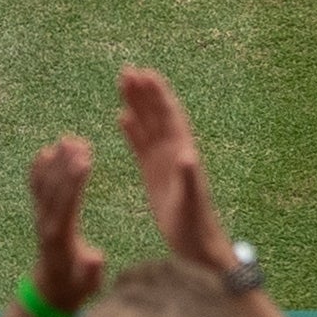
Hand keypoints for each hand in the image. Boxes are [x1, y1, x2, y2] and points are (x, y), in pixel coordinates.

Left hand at [25, 136, 107, 316]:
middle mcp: (46, 223)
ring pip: (45, 185)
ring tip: (68, 139)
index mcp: (59, 237)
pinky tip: (45, 152)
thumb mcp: (87, 285)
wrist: (51, 290)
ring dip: (55, 162)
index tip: (84, 161)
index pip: (66, 204)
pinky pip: (37, 188)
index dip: (74, 182)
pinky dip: (39, 169)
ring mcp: (40, 217)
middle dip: (66, 164)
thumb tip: (96, 258)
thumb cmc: (74, 287)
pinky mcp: (40, 214)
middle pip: (54, 189)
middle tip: (78, 142)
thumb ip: (91, 271)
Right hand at [118, 66, 226, 271]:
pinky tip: (121, 117)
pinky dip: (132, 130)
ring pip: (148, 126)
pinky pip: (141, 145)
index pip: (170, 117)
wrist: (196, 246)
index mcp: (184, 153)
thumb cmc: (196, 227)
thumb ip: (189, 179)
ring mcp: (163, 162)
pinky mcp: (153, 174)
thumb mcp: (191, 204)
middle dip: (144, 93)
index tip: (145, 74)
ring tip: (123, 83)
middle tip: (127, 71)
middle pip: (157, 115)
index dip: (158, 95)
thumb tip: (186, 155)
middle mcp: (174, 152)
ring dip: (137, 105)